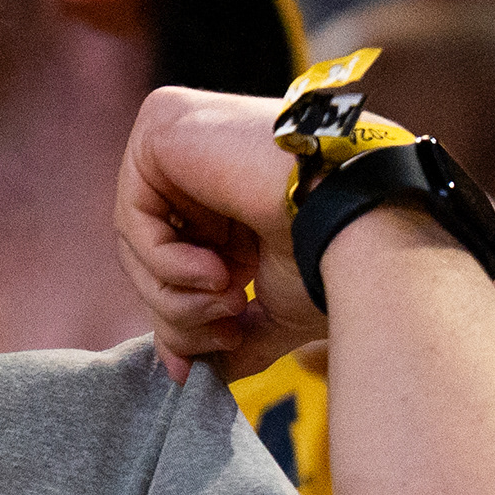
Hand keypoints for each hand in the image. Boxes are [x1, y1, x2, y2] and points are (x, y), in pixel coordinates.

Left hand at [118, 86, 322, 378]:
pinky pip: (133, 214)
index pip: (170, 257)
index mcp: (228, 192)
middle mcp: (201, 158)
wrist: (360, 223)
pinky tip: (217, 272)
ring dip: (177, 294)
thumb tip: (180, 370)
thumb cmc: (334, 259)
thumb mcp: (269, 308)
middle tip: (226, 335)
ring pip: (136, 238)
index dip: (179, 313)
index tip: (201, 361)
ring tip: (229, 302)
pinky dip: (167, 261)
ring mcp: (180, 134)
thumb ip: (220, 330)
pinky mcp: (163, 124)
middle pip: (146, 250)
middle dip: (178, 310)